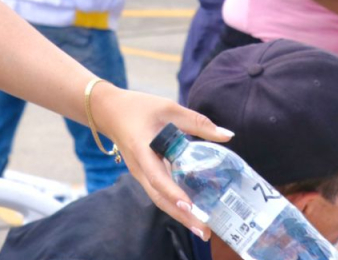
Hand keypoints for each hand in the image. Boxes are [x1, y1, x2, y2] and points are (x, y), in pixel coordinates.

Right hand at [90, 83, 232, 239]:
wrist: (109, 111)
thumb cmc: (139, 107)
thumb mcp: (169, 108)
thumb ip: (198, 123)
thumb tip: (228, 136)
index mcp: (142, 149)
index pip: (157, 176)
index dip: (173, 192)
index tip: (189, 206)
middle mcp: (139, 168)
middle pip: (159, 197)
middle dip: (181, 215)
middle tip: (204, 231)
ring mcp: (139, 174)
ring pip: (159, 199)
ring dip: (179, 214)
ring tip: (201, 228)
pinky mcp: (143, 174)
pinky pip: (158, 193)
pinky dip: (174, 204)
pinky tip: (191, 211)